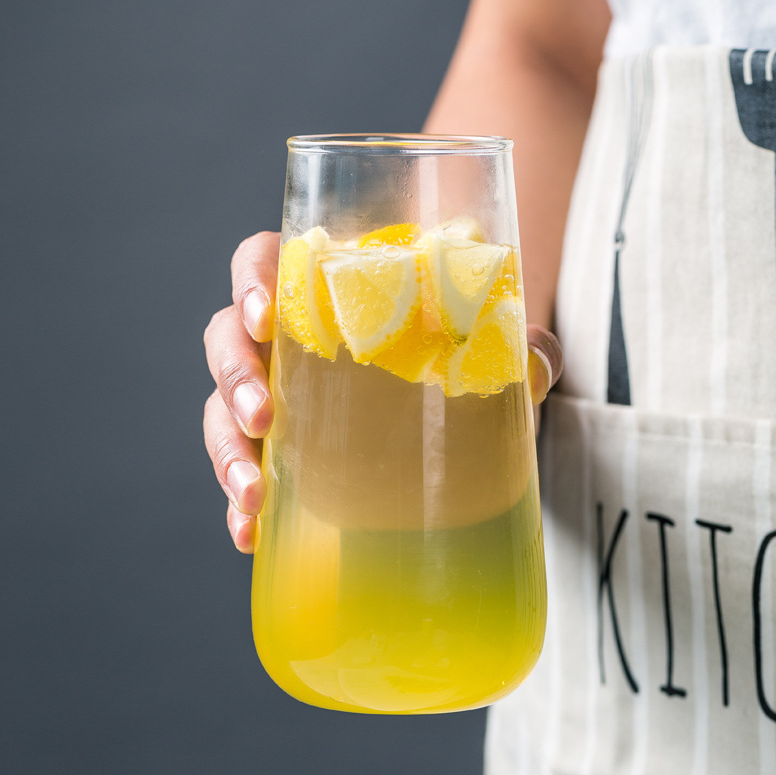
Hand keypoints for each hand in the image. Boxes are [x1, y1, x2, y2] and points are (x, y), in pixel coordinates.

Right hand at [203, 231, 563, 553]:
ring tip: (253, 492)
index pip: (262, 260)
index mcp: (326, 288)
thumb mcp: (496, 343)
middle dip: (234, 375)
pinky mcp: (284, 451)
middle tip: (263, 414)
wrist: (458, 402)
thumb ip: (522, 345)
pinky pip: (243, 468)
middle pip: (227, 339)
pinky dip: (238, 501)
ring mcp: (281, 396)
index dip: (249, 280)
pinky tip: (250, 531)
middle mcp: (289, 339)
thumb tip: (536, 362)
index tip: (265, 314)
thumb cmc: (461, 352)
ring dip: (225, 447)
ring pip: (222, 408)